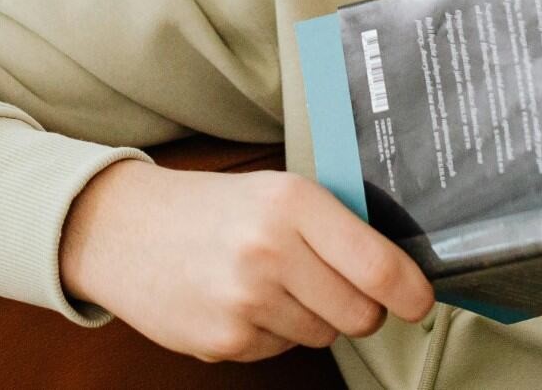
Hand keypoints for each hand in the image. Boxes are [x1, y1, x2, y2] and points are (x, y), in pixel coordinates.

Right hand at [57, 158, 435, 361]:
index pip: (377, 266)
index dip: (410, 292)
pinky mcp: (225, 341)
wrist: (122, 229)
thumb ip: (333, 226)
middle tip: (328, 284)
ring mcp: (245, 301)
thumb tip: (399, 272)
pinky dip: (271, 333)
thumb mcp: (274, 191)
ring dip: (310, 318)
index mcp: (291, 203)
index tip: (418, 300)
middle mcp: (269, 251)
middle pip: (360, 314)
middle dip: (358, 308)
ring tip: (268, 284)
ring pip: (323, 336)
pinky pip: (281, 350)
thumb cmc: (210, 208)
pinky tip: (240, 302)